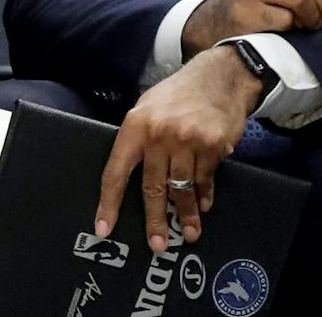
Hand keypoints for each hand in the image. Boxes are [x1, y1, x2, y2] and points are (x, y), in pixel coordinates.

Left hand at [95, 46, 257, 253]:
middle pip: (152, 188)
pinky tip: (203, 207)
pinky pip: (205, 180)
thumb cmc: (177, 94)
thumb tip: (130, 175)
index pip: (116, 171)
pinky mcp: (212, 147)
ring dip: (185, 215)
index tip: (104, 227)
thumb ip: (137, 139)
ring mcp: (187, 141)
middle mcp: (159, 135)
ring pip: (182, 189)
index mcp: (135, 126)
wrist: (217, 77)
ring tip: (188, 233)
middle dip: (155, 220)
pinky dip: (203, 196)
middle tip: (158, 244)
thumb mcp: (146, 108)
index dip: (109, 202)